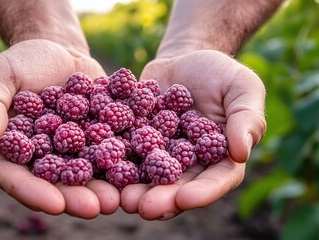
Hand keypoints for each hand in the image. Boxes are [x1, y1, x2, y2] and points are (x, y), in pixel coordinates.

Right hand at [0, 39, 119, 218]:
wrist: (58, 51)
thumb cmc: (20, 63)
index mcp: (13, 150)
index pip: (17, 177)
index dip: (34, 192)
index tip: (54, 205)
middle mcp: (45, 156)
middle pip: (56, 182)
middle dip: (76, 196)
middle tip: (96, 208)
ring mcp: (75, 149)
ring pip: (87, 173)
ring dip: (103, 187)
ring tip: (120, 198)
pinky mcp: (99, 136)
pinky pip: (111, 150)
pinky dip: (123, 160)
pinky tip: (139, 168)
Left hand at [121, 50, 266, 219]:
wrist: (184, 60)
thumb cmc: (220, 74)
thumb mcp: (242, 88)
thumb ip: (246, 118)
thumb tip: (241, 152)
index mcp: (219, 157)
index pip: (215, 180)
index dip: (202, 192)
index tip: (185, 199)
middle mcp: (188, 162)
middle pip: (177, 186)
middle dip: (161, 199)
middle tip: (144, 207)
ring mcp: (159, 153)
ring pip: (147, 177)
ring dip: (133, 189)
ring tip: (120, 197)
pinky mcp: (135, 141)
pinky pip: (124, 153)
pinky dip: (113, 162)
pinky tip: (100, 168)